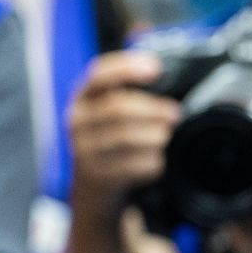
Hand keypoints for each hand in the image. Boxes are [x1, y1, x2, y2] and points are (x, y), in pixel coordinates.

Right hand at [67, 50, 177, 219]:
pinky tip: (157, 160)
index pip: (99, 74)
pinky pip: (132, 166)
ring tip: (166, 135)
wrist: (94, 185)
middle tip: (174, 113)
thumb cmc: (111, 138)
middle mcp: (77, 121)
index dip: (127, 68)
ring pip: (126, 138)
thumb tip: (163, 72)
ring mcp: (84, 150)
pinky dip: (152, 162)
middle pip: (117, 108)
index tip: (155, 68)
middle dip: (153, 109)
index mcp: (82, 97)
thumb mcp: (110, 110)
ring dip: (155, 136)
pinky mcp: (97, 175)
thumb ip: (130, 91)